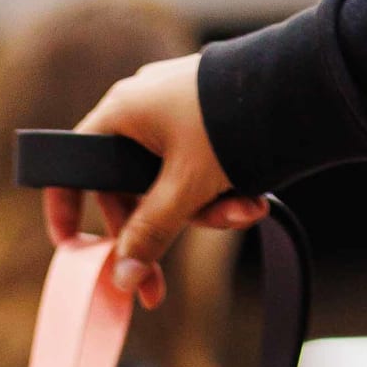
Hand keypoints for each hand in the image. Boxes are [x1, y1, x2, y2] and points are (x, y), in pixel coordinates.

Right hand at [43, 54, 268, 304]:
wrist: (299, 78)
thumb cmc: (230, 120)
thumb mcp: (184, 187)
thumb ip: (149, 234)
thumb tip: (122, 279)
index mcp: (121, 113)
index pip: (74, 166)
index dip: (67, 210)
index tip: (72, 249)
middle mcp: (142, 109)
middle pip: (128, 191)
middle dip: (154, 235)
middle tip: (155, 288)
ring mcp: (175, 112)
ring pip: (167, 185)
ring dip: (200, 214)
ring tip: (242, 216)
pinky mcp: (206, 118)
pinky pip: (195, 168)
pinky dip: (217, 191)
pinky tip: (251, 201)